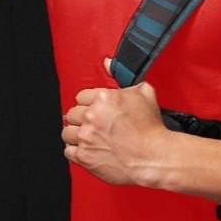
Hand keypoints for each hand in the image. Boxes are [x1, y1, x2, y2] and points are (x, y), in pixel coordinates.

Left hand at [61, 58, 169, 187]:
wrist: (154, 157)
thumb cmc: (151, 129)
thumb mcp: (144, 92)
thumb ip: (123, 75)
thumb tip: (108, 63)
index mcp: (104, 98)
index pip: (81, 96)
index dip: (89, 103)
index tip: (94, 109)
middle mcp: (92, 116)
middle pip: (72, 113)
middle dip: (82, 118)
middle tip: (93, 124)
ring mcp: (86, 137)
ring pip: (67, 132)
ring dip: (76, 134)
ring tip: (88, 137)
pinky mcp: (84, 156)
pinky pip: (68, 151)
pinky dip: (76, 151)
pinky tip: (86, 149)